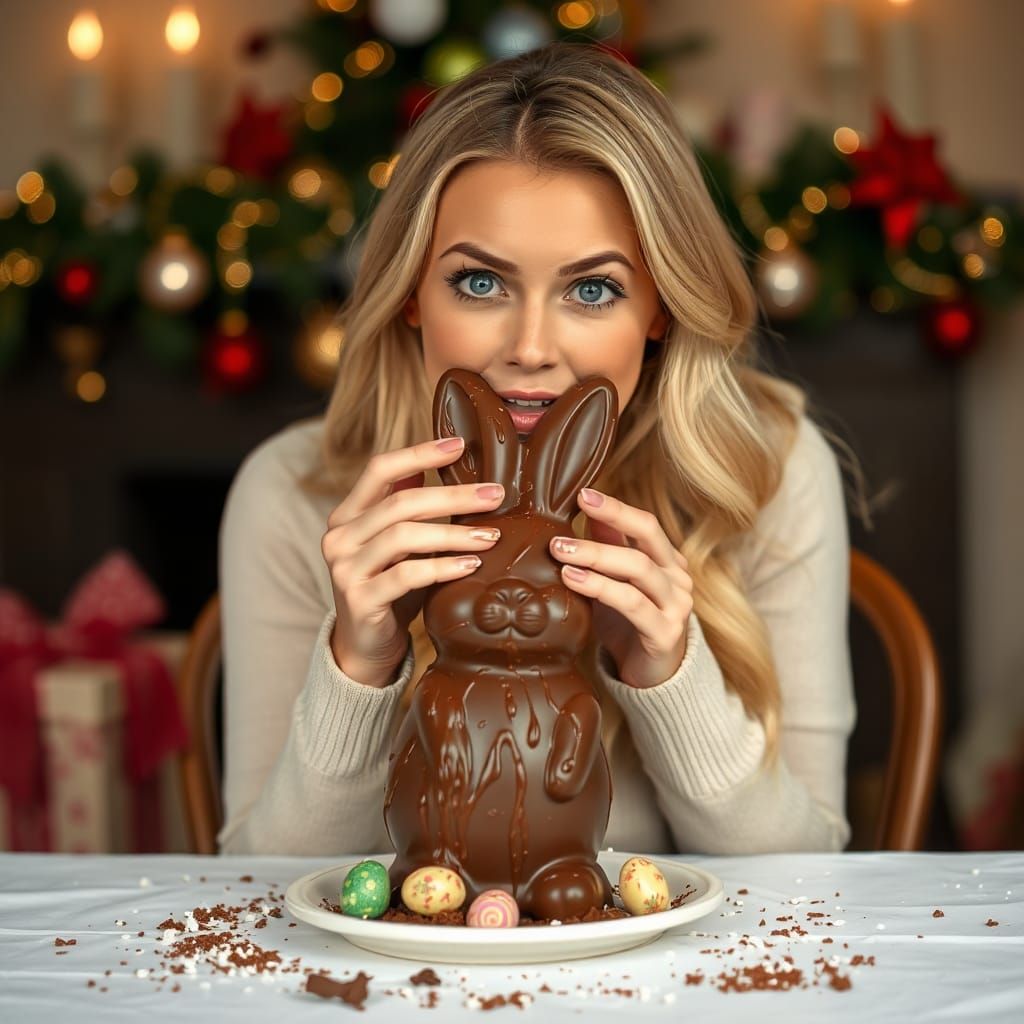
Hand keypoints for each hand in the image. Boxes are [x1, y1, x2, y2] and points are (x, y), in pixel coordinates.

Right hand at [321, 436, 505, 686]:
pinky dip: (443, 567)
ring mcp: (345, 569)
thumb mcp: (399, 545)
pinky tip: (471, 565)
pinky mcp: (360, 600)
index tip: (460, 444)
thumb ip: (409, 508)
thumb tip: (449, 458)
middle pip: (401, 502)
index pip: (380, 469)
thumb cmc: (390, 589)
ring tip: (491, 536)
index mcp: (347, 516)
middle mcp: (339, 537)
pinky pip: (408, 574)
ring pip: (404, 536)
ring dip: (454, 533)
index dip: (419, 453)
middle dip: (453, 495)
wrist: (365, 648)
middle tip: (496, 495)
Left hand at [549, 487, 692, 688]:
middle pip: (646, 538)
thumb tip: (584, 506)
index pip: (646, 524)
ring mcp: (676, 606)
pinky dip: (601, 588)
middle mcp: (678, 579)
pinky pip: (632, 604)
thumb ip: (607, 546)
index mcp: (668, 561)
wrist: (651, 678)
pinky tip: (572, 579)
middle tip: (566, 518)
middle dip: (606, 523)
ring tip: (559, 550)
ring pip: (637, 569)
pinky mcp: (665, 633)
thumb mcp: (616, 581)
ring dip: (595, 556)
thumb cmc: (628, 624)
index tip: (582, 494)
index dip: (615, 507)